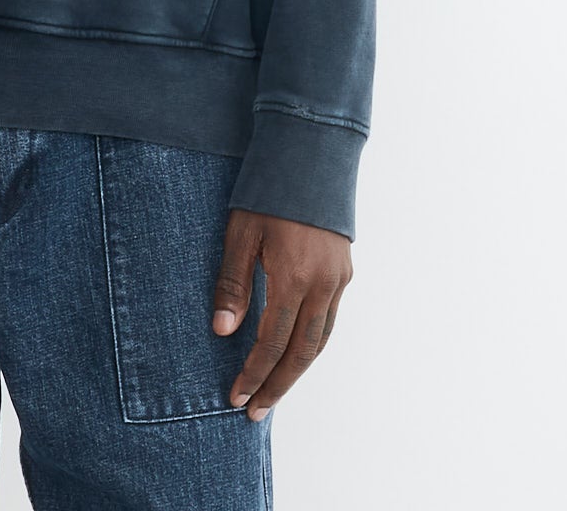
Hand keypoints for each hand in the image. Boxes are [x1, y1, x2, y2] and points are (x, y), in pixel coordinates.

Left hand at [211, 207, 351, 419]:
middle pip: (301, 353)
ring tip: (274, 392)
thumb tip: (223, 332)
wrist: (310, 154)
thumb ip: (233, 284)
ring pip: (320, 341)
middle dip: (277, 386)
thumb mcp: (241, 232)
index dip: (254, 373)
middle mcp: (322, 284)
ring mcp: (338, 278)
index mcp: (294, 276)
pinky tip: (296, 353)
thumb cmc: (268, 190)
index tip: (236, 397)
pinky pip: (329, 320)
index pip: (272, 342)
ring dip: (297, 370)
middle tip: (256, 413)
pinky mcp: (343, 271)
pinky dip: (312, 344)